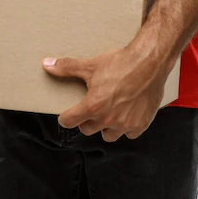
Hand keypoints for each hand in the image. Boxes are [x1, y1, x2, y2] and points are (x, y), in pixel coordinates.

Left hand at [43, 45, 173, 141]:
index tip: (66, 115)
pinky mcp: (140, 124)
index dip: (65, 118)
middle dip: (86, 121)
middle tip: (91, 109)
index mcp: (93, 106)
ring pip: (108, 136)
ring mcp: (125, 124)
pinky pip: (129, 134)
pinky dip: (127, 127)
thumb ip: (67, 67)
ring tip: (108, 114)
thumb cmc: (122, 63)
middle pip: (87, 129)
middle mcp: (108, 119)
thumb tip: (47, 64)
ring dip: (105, 127)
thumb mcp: (91, 65)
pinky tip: (127, 115)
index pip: (69, 121)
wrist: (150, 62)